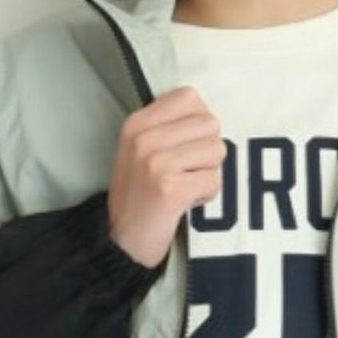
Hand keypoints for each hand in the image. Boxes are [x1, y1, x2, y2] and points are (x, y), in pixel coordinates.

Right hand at [106, 85, 225, 268]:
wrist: (120, 239)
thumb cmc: (139, 193)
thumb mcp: (141, 149)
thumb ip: (169, 127)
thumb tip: (208, 116)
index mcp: (137, 122)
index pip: (189, 97)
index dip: (198, 122)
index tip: (185, 146)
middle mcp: (144, 137)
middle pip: (210, 124)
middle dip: (207, 151)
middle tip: (186, 171)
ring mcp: (156, 162)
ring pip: (217, 151)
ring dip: (209, 173)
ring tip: (185, 186)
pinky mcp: (170, 188)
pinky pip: (214, 180)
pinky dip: (206, 195)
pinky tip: (186, 202)